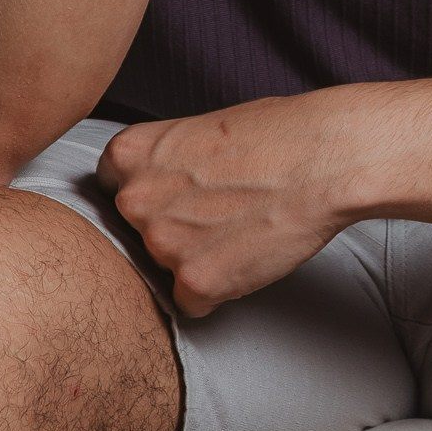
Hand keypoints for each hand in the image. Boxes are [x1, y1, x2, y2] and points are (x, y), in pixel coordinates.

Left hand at [95, 91, 357, 316]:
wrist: (323, 157)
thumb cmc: (274, 133)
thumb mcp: (198, 128)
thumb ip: (162, 162)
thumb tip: (152, 186)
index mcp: (129, 154)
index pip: (109, 188)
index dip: (146, 193)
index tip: (173, 193)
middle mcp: (134, 201)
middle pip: (133, 234)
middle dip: (167, 230)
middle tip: (214, 214)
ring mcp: (162, 245)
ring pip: (164, 270)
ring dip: (194, 261)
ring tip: (239, 229)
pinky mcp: (194, 284)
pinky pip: (192, 302)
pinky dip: (217, 289)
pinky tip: (246, 256)